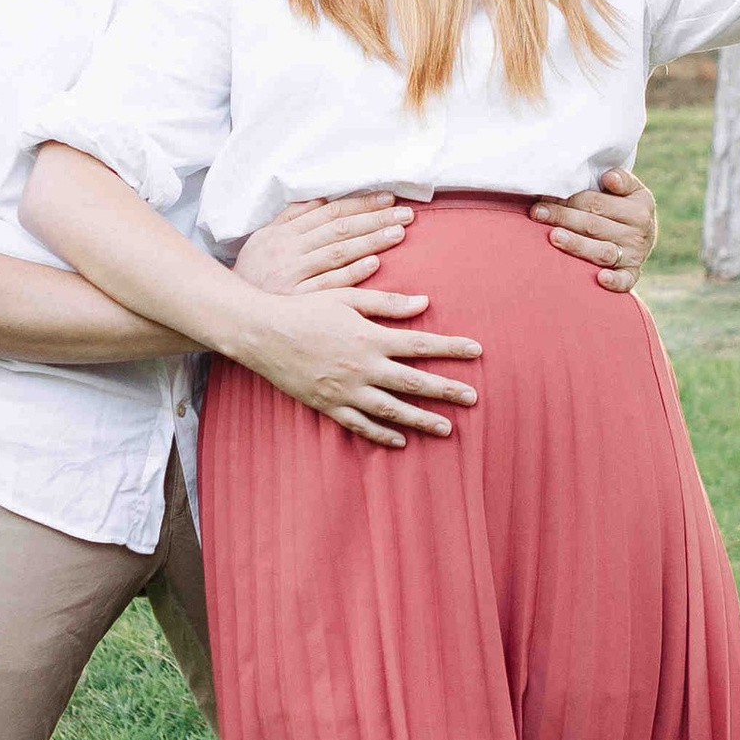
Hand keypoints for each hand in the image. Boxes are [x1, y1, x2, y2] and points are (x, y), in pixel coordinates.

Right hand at [230, 190, 413, 295]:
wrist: (230, 312)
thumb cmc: (252, 274)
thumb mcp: (264, 239)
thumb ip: (291, 217)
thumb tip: (320, 199)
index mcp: (285, 232)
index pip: (330, 212)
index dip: (361, 203)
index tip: (389, 198)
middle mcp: (290, 250)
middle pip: (339, 229)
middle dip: (375, 218)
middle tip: (405, 214)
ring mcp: (294, 275)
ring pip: (338, 252)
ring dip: (371, 240)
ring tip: (398, 232)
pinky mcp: (298, 300)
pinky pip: (330, 284)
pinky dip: (352, 272)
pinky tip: (374, 263)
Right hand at [239, 282, 481, 449]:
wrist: (262, 334)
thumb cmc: (304, 309)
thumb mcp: (346, 298)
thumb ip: (387, 304)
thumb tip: (425, 303)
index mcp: (370, 338)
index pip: (421, 344)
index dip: (451, 348)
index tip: (477, 351)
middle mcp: (362, 368)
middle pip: (414, 382)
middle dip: (447, 391)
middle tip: (474, 398)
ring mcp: (346, 391)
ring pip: (392, 411)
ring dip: (422, 420)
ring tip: (447, 429)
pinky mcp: (329, 406)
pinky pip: (361, 426)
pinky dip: (382, 435)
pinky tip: (401, 441)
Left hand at [529, 166, 656, 294]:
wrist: (643, 236)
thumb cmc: (623, 208)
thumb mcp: (630, 190)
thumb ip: (621, 180)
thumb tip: (608, 177)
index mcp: (639, 207)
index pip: (597, 202)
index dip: (570, 198)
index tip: (544, 195)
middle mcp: (639, 232)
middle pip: (594, 225)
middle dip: (563, 217)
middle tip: (537, 212)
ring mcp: (635, 255)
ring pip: (602, 251)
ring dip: (577, 244)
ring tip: (554, 236)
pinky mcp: (632, 274)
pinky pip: (625, 281)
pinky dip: (614, 281)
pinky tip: (600, 278)